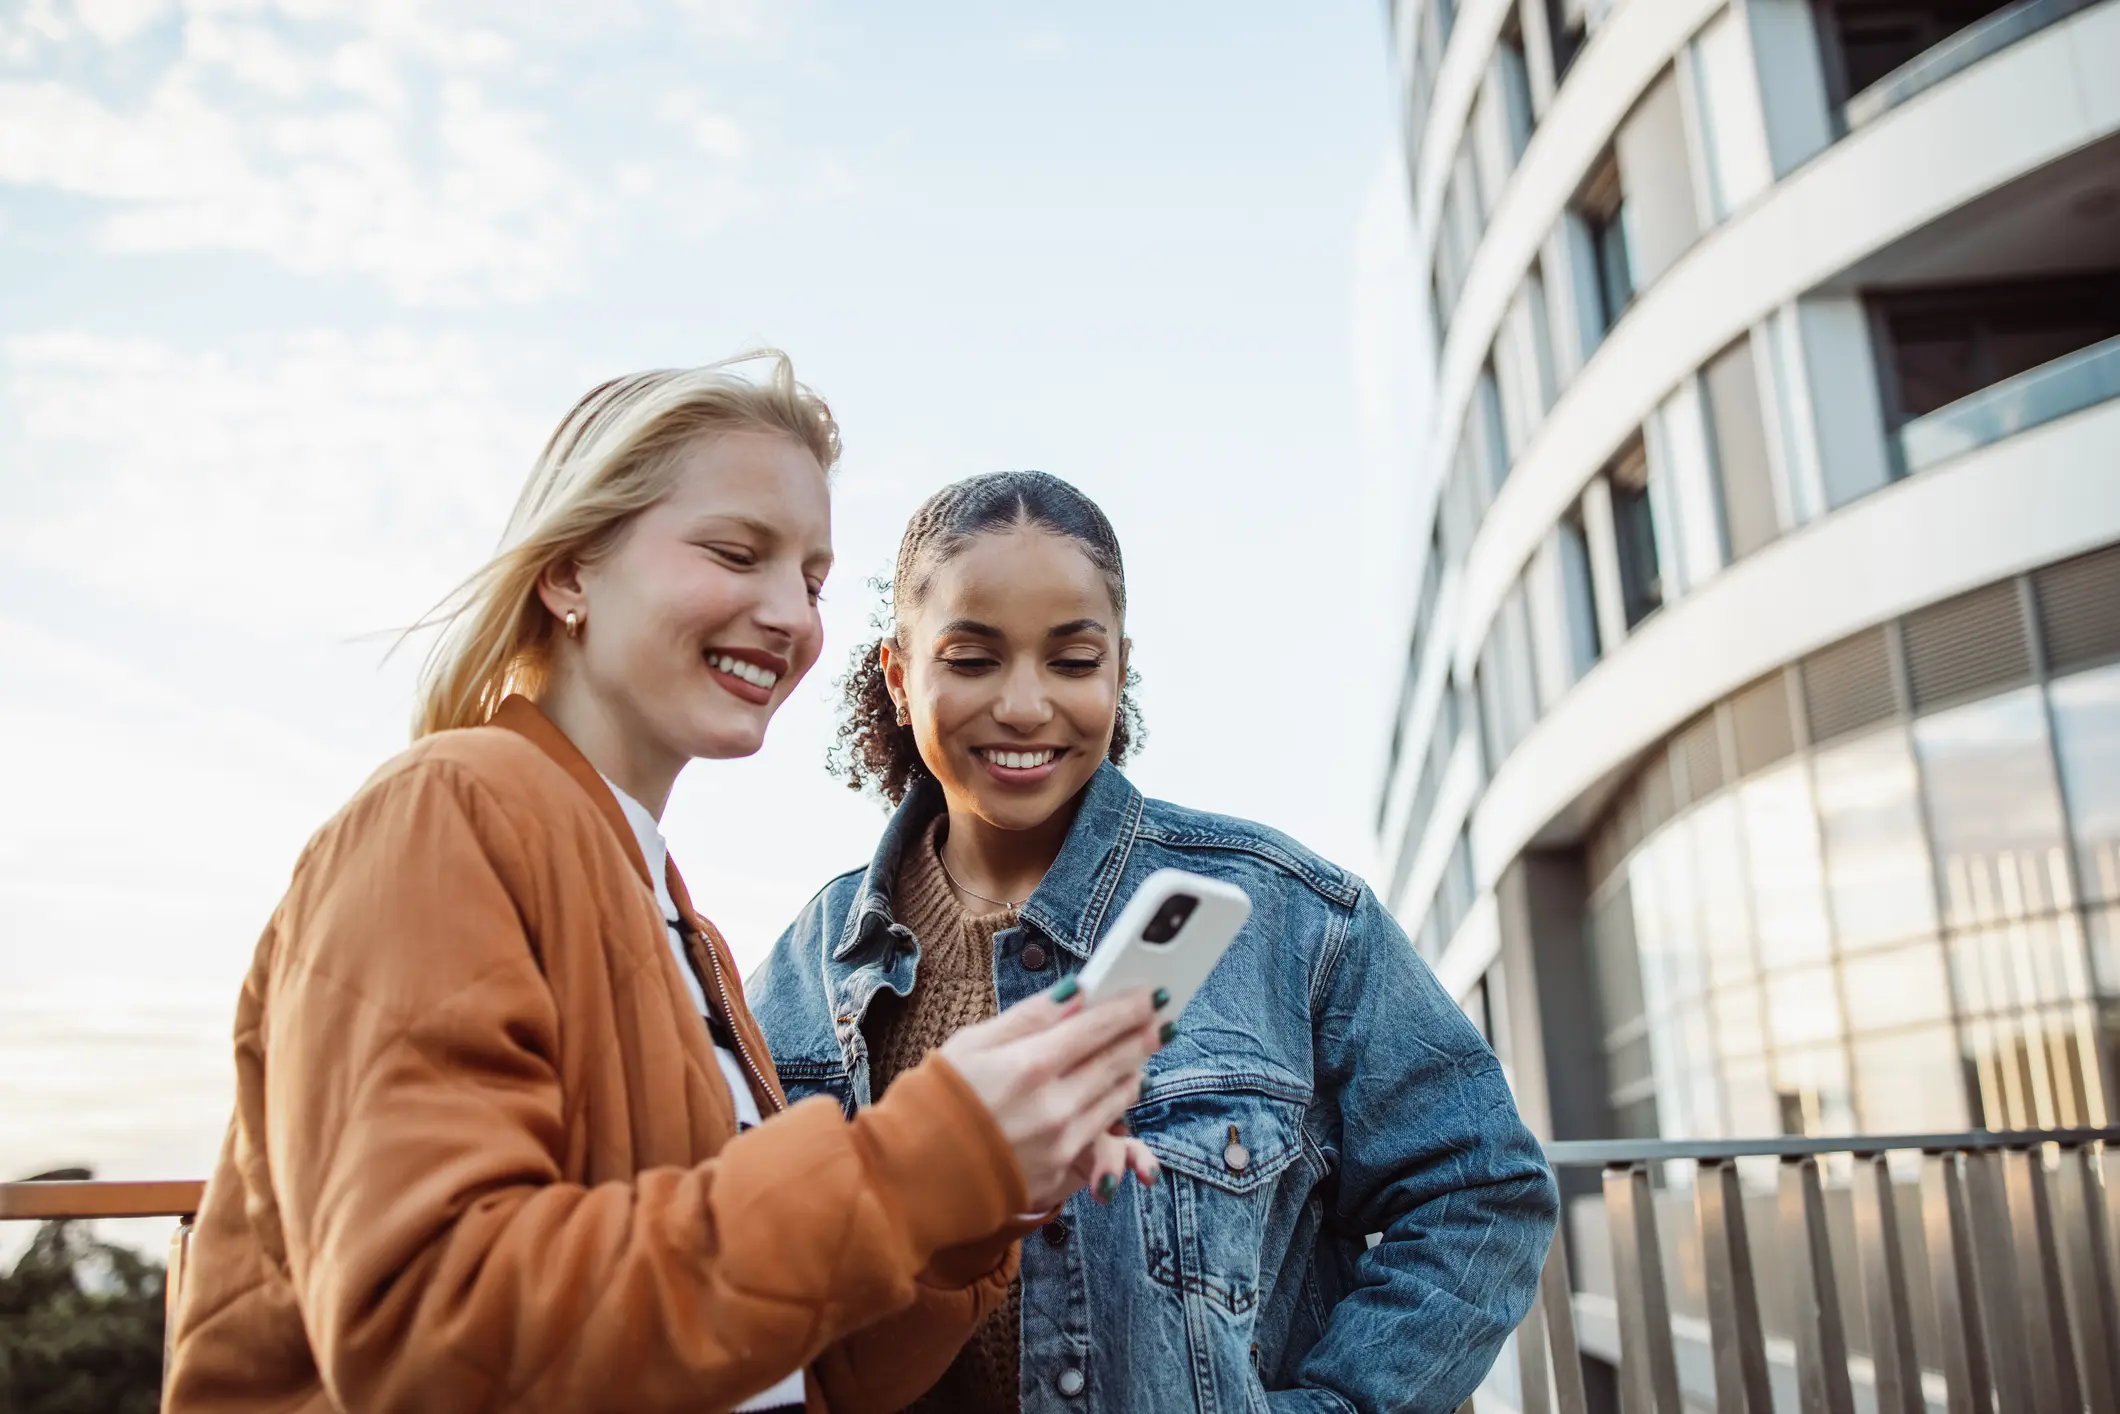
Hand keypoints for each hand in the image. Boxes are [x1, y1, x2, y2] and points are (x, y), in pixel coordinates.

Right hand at [938, 985, 1162, 1210]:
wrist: (913, 1179)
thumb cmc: (934, 1103)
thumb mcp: (971, 1044)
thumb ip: (1028, 1018)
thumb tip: (1074, 992)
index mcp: (1029, 1066)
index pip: (1097, 1027)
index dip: (1130, 1008)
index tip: (1153, 994)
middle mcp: (1054, 1106)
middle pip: (1116, 1061)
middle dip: (1145, 1035)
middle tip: (1165, 1016)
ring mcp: (1061, 1143)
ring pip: (1117, 1098)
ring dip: (1137, 1069)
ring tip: (1147, 1049)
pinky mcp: (1061, 1172)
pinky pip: (1102, 1132)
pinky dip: (1117, 1106)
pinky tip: (1123, 1090)